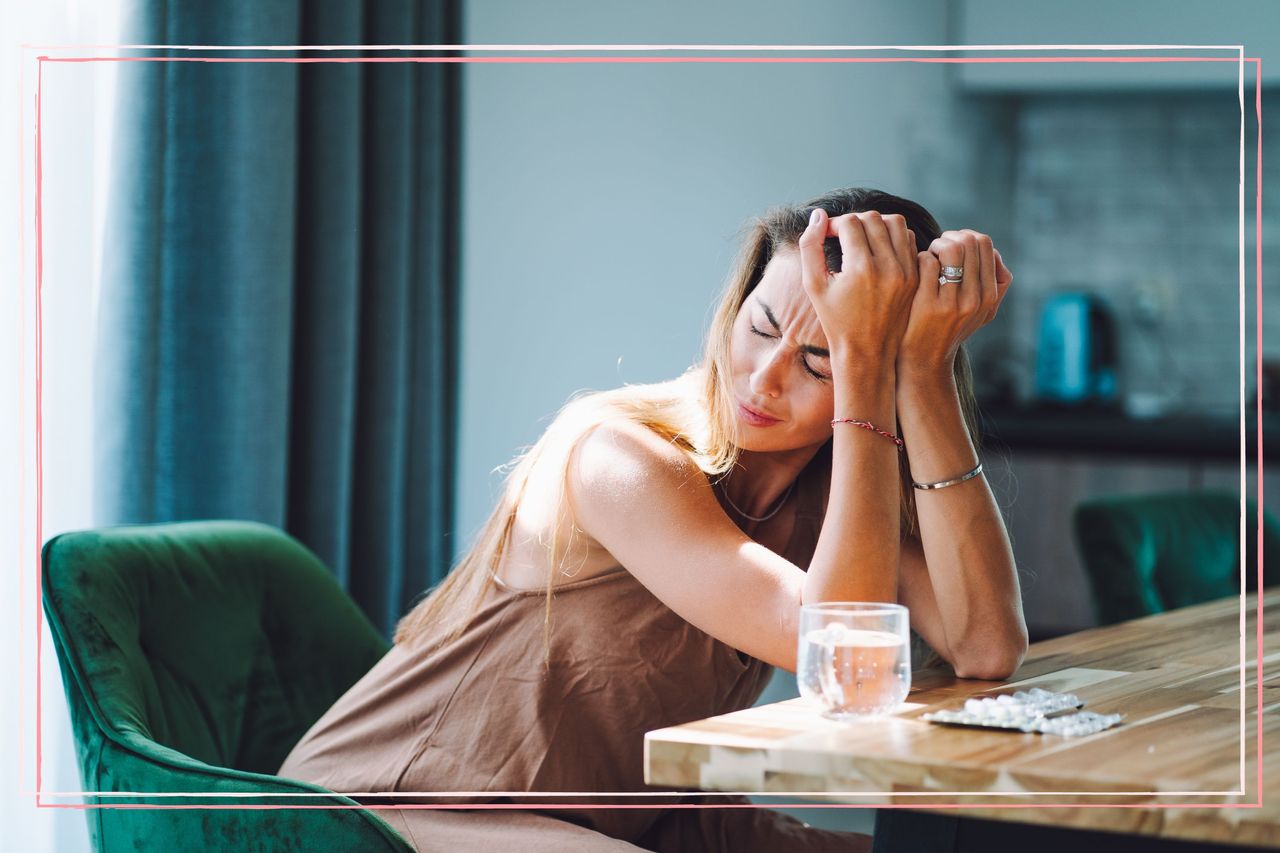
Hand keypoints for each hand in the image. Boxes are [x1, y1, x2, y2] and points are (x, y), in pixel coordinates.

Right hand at [797, 208, 919, 361]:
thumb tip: (818, 215)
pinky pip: (908, 240)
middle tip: (842, 234)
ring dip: (876, 223)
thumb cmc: (835, 319)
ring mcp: (906, 271)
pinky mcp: (915, 276)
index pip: (849, 223)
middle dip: (854, 221)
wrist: (867, 351)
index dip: (834, 224)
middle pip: (872, 218)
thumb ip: (809, 247)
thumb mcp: (813, 285)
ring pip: (895, 223)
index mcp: (860, 269)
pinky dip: (893, 236)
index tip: (826, 234)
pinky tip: (878, 250)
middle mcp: (887, 267)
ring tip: (862, 238)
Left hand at [899, 229, 1012, 375]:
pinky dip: (919, 259)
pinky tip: (915, 271)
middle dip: (949, 237)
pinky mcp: (929, 305)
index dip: (965, 236)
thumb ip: (993, 284)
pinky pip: (927, 262)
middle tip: (937, 249)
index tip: (952, 246)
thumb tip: (993, 252)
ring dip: (935, 245)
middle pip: (969, 241)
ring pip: (951, 248)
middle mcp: (976, 298)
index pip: (985, 244)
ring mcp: (953, 302)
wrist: (925, 360)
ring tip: (928, 256)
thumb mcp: (981, 312)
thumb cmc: (949, 329)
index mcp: (990, 296)